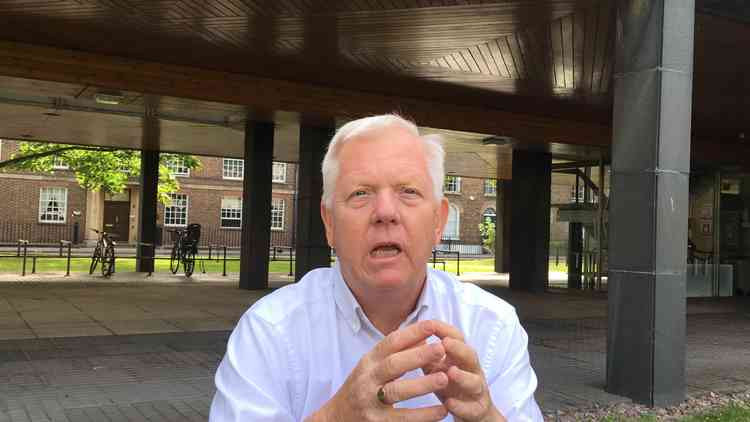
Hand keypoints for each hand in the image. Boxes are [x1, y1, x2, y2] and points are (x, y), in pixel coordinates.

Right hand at [307, 320, 448, 421]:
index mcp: (368, 362)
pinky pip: (404, 419)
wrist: (337, 418)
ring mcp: (371, 402)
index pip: (390, 342)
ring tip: (444, 378)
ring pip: (397, 391)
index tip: (432, 325)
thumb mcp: (374, 367)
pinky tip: (442, 410)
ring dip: (422, 384)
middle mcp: (367, 380)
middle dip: (417, 356)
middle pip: (393, 364)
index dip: (411, 333)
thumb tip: (424, 337)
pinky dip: (424, 415)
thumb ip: (397, 353)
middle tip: (441, 349)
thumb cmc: (361, 388)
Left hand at [423, 321, 505, 421]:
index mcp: (460, 357)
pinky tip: (449, 403)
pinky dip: (461, 406)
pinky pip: (471, 408)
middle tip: (445, 343)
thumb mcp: (436, 368)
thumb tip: (409, 336)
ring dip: (463, 376)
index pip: (457, 338)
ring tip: (450, 372)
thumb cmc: (449, 385)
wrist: (472, 412)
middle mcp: (472, 371)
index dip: (445, 330)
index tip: (431, 324)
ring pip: (475, 382)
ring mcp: (477, 391)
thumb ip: (426, 354)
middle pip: (470, 355)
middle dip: (458, 348)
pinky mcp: (477, 410)